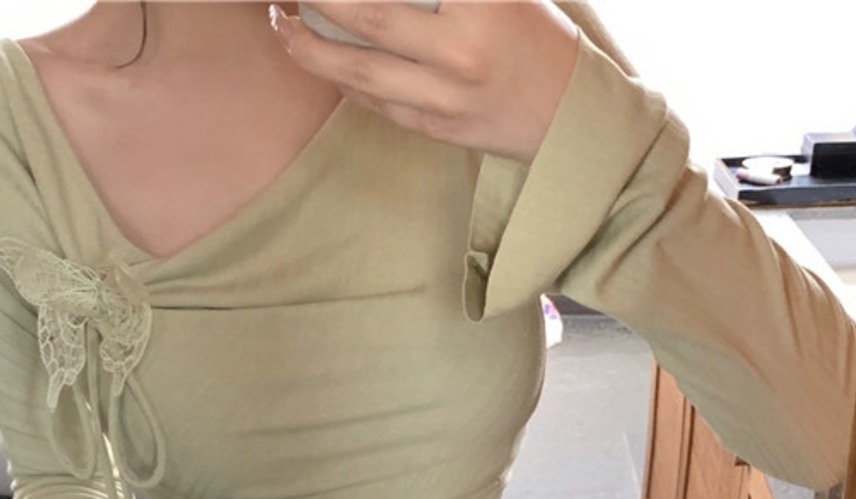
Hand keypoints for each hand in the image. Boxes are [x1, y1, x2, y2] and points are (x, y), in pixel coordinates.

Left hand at [269, 1, 579, 162]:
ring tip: (282, 26)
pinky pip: (376, 101)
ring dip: (309, 48)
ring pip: (359, 72)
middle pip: (366, 18)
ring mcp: (447, 98)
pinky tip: (320, 58)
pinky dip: (343, 78)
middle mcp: (462, 52)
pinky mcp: (438, 129)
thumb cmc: (538, 36)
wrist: (573, 115)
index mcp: (483, 3)